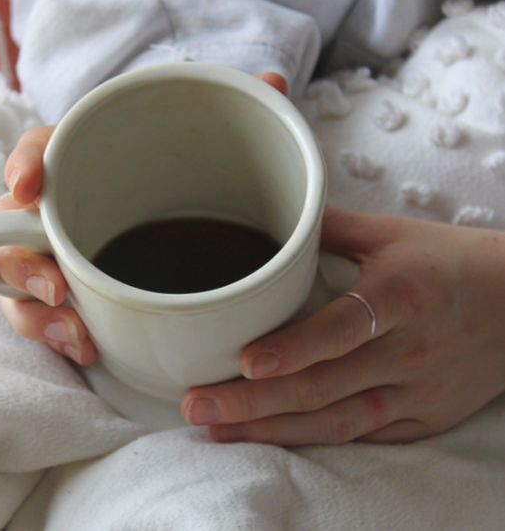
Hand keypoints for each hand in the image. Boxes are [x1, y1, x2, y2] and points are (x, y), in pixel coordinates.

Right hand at [0, 72, 289, 365]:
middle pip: (7, 226)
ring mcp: (53, 255)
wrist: (191, 245)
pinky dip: (53, 333)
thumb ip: (235, 116)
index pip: (38, 150)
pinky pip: (35, 316)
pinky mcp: (61, 295)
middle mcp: (57, 209)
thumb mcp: (210, 149)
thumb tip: (275, 82)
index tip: (29, 188)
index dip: (25, 165)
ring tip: (75, 333)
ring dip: (34, 312)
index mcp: (83, 162)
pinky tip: (85, 347)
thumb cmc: (183, 184)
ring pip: (12, 278)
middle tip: (56, 286)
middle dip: (19, 261)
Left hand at [181, 206, 504, 445]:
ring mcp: (418, 391)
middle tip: (196, 406)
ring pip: (338, 420)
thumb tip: (272, 210)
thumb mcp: (394, 233)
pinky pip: (363, 436)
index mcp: (402, 294)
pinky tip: (268, 440)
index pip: (344, 327)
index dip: (296, 349)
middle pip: (325, 385)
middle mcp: (410, 349)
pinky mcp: (424, 418)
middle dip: (255, 401)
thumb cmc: (453, 262)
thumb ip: (327, 226)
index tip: (248, 362)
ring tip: (216, 430)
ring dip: (272, 429)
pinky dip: (314, 441)